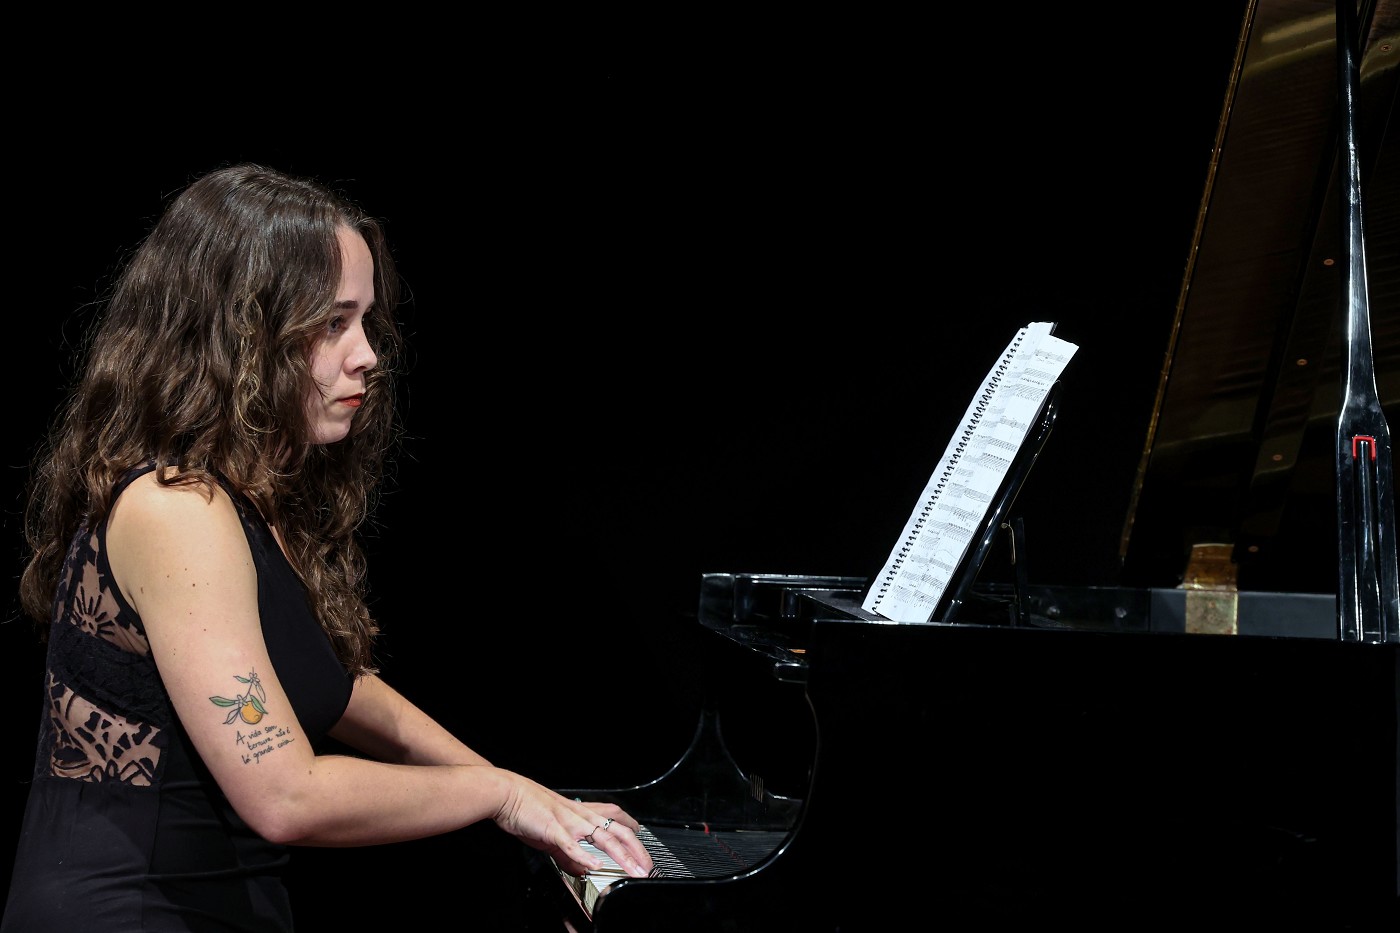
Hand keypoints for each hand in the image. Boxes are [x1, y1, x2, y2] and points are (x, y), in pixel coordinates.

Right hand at [495, 778, 652, 878]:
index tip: (643, 849)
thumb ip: (569, 854)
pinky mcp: (554, 829)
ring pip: (603, 837)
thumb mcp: (554, 835)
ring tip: (633, 869)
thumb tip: (581, 869)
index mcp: (583, 814)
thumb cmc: (529, 809)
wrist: (508, 794)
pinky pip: (572, 844)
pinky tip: (594, 866)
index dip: (633, 832)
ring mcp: (570, 822)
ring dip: (621, 855)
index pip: (617, 819)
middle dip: (637, 850)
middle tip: (646, 867)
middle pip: (618, 830)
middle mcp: (582, 816)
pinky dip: (584, 855)